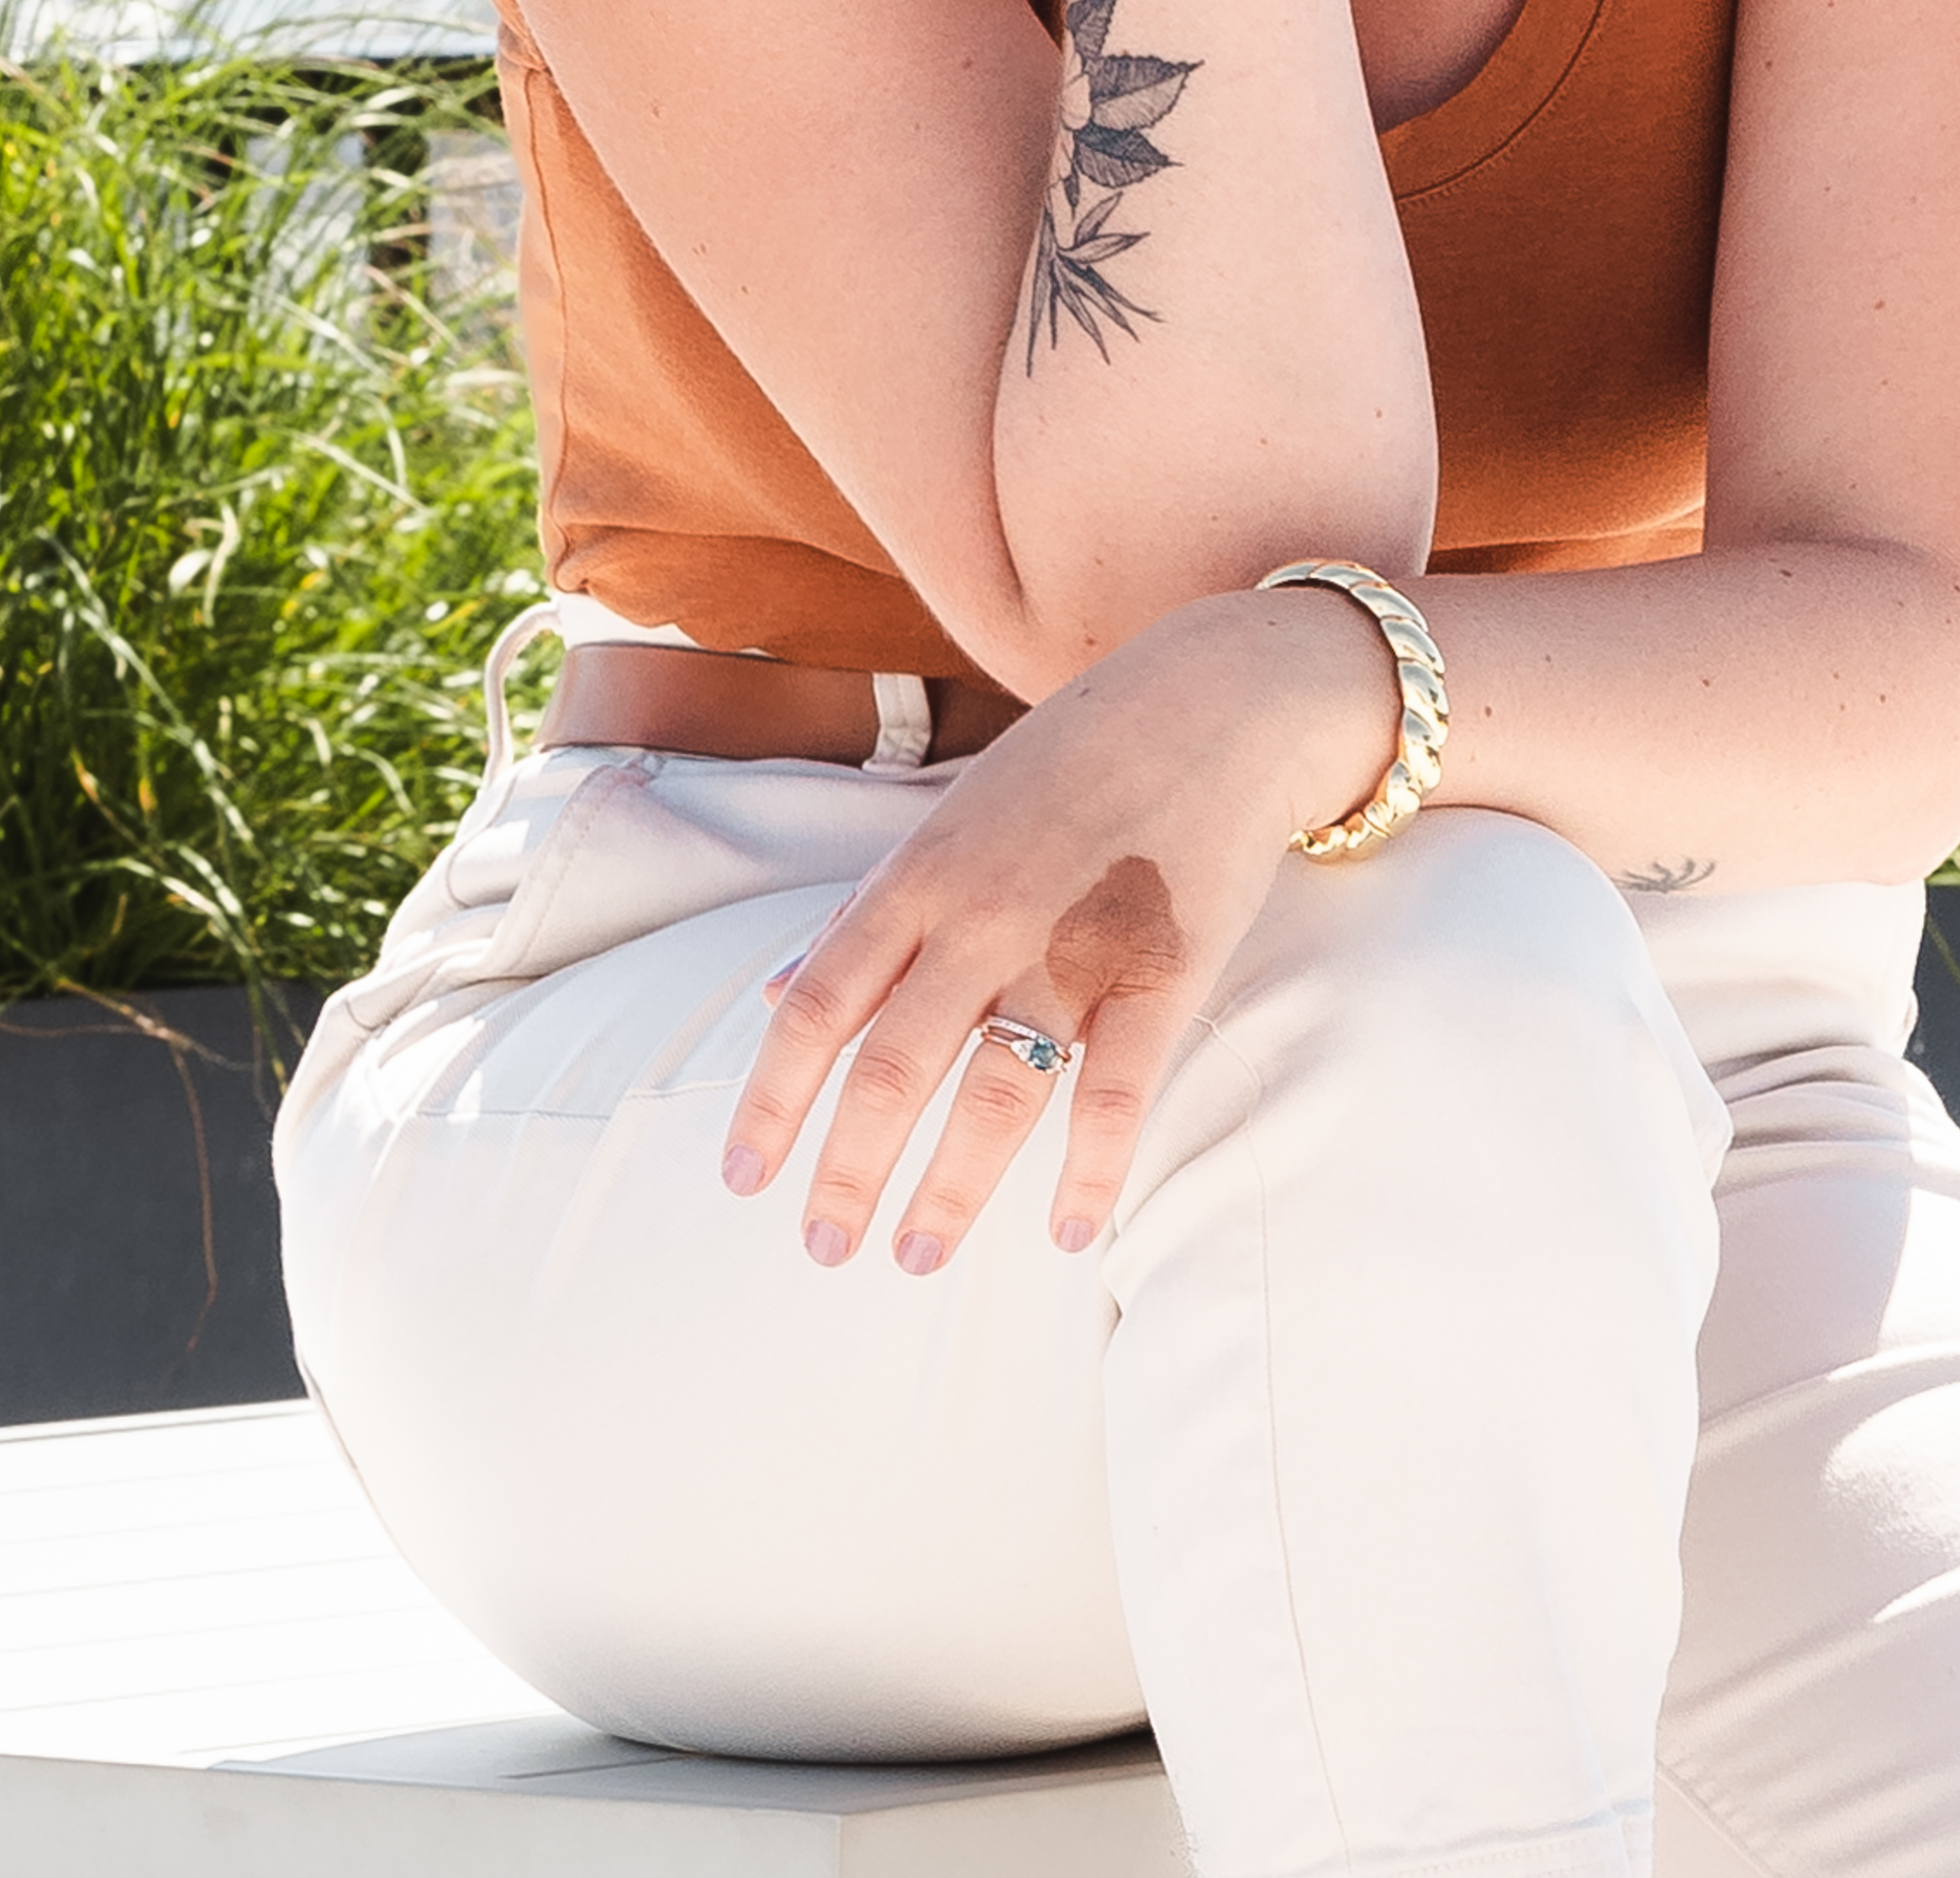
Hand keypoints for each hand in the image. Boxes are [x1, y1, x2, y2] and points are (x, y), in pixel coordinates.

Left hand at [719, 581, 1396, 1269]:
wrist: (1217, 702)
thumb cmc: (1071, 764)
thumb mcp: (948, 819)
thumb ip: (863, 913)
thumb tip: (770, 1000)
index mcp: (923, 876)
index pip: (818, 1005)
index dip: (772, 1100)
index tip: (742, 1179)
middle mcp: (986, 916)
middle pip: (894, 1066)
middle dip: (849, 1172)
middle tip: (823, 1250)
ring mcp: (1078, 946)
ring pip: (999, 1091)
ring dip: (951, 1189)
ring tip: (916, 1258)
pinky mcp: (1166, 971)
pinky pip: (1120, 1088)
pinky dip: (1090, 1170)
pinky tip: (1065, 1234)